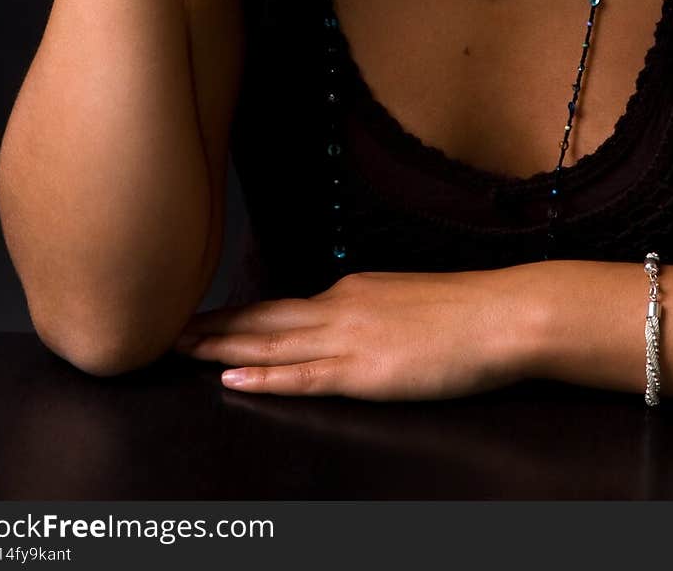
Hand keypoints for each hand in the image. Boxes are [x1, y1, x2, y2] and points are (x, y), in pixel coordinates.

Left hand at [173, 269, 533, 400]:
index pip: (282, 307)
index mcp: (350, 290)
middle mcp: (340, 306)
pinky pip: (303, 376)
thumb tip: (352, 320)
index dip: (239, 316)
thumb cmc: (467, 312)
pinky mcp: (364, 370)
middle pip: (263, 320)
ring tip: (182, 350)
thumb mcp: (406, 299)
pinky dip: (264, 379)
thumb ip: (372, 311)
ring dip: (222, 348)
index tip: (204, 318)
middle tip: (170, 330)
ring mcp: (349, 337)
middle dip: (214, 327)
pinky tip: (233, 381)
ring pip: (270, 344)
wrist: (502, 313)